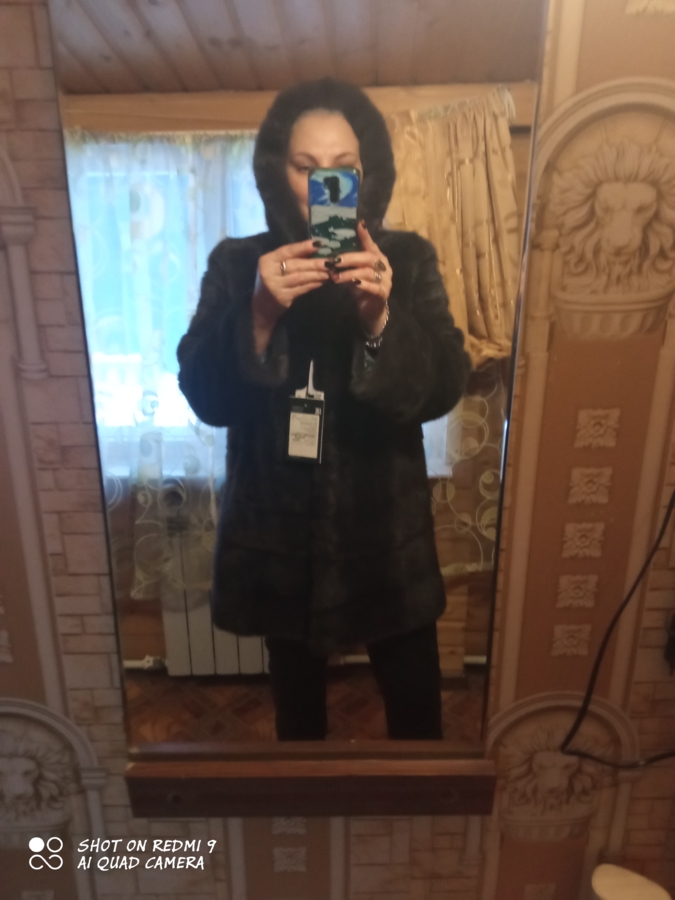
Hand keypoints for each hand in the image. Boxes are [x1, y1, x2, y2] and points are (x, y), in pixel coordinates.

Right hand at [252, 238, 328, 352]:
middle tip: (330, 261)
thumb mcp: (276, 266)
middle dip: (314, 263)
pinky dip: (313, 284)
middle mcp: (269, 272)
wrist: (261, 306)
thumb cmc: (272, 280)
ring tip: (329, 272)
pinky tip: (321, 281)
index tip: (318, 243)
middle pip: (295, 265)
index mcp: (267, 260)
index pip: (286, 250)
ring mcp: (275, 286)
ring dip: (316, 274)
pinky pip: (301, 289)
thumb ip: (291, 258)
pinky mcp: (282, 298)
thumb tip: (316, 248)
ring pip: (300, 277)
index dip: (303, 247)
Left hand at [327, 221, 391, 335]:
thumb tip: (331, 247)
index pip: (370, 243)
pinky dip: (363, 284)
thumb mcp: (353, 270)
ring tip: (335, 276)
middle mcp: (384, 266)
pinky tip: (353, 283)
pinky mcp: (383, 294)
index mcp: (377, 257)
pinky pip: (374, 287)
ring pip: (368, 272)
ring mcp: (386, 280)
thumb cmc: (360, 287)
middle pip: (368, 257)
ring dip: (350, 273)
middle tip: (334, 261)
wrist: (370, 310)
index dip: (364, 234)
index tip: (357, 224)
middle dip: (350, 258)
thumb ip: (348, 260)